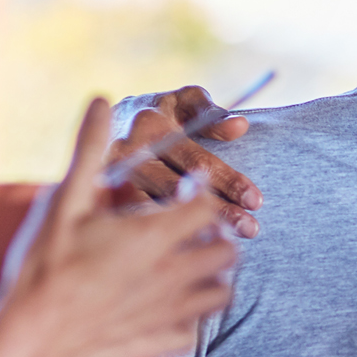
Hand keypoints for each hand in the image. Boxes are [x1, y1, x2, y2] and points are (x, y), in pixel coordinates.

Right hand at [0, 99, 241, 356]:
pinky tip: (166, 306)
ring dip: (211, 276)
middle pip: (226, 250)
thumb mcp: (64, 201)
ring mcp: (171, 313)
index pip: (207, 206)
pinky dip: (190, 316)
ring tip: (186, 266)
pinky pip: (196, 329)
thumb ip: (89, 150)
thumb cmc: (43, 265)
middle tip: (190, 229)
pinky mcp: (162, 344)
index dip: (200, 192)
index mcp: (155, 235)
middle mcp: (173, 274)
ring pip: (221, 291)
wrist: (28, 338)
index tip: (183, 189)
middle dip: (216, 235)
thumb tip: (101, 99)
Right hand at [108, 87, 261, 235]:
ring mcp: (109, 181)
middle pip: (179, 191)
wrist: (103, 124)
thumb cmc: (154, 115)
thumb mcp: (179, 102)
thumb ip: (208, 111)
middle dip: (218, 211)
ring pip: (156, 213)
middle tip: (250, 229)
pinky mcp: (100, 202)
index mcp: (149, 125)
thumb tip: (240, 127)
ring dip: (193, 232)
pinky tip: (191, 254)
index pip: (197, 160)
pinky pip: (135, 226)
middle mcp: (127, 154)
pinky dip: (165, 241)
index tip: (256, 201)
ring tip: (226, 246)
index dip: (228, 181)